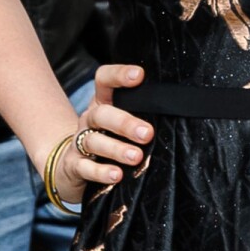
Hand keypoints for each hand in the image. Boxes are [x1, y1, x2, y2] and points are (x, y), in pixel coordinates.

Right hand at [53, 62, 152, 199]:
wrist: (71, 166)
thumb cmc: (108, 140)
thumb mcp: (121, 123)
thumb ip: (142, 115)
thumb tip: (178, 114)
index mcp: (102, 103)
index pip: (104, 80)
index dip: (118, 75)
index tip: (139, 75)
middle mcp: (89, 119)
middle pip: (102, 114)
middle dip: (125, 123)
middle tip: (147, 133)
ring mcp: (79, 142)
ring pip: (94, 141)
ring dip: (116, 149)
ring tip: (136, 157)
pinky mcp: (74, 165)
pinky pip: (85, 168)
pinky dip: (101, 172)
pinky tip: (116, 175)